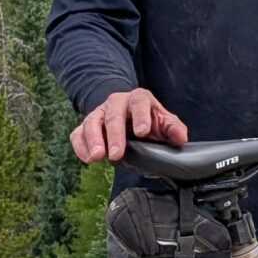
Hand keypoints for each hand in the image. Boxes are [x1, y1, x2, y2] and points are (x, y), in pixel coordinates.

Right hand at [70, 88, 189, 162]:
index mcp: (138, 99)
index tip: (142, 132)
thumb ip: (173, 128)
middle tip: (117, 155)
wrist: (128, 116)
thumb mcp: (163, 121)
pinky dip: (80, 146)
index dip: (141, 116)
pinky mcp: (87, 125)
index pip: (139, 103)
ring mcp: (99, 113)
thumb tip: (180, 138)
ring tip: (97, 157)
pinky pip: (78, 133)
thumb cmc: (148, 120)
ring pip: (91, 122)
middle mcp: (116, 102)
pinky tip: (87, 159)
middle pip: (113, 114)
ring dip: (93, 140)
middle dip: (115, 135)